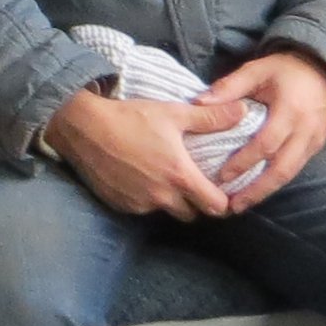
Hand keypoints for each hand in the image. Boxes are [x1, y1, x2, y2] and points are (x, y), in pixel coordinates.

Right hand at [46, 86, 241, 218]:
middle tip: (195, 184)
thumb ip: (210, 118)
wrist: (83, 127)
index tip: (222, 191)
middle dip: (197, 204)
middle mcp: (161, 197)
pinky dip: (147, 199)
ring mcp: (139, 204)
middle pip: (192, 215)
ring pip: (166, 212)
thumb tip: (242, 111)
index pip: (215, 206)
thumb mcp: (173, 113)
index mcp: (179, 175)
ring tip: (166, 179)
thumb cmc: (130, 118)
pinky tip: (141, 178)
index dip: (223, 201)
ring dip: (171, 202)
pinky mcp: (120, 205)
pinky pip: (142, 210)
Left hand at [204, 46, 325, 211]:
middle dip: (256, 190)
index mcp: (289, 111)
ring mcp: (314, 141)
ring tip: (242, 205)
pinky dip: (276, 182)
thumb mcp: (257, 70)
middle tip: (233, 206)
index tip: (221, 176)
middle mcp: (305, 131)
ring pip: (290, 175)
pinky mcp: (317, 146)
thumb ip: (229, 87)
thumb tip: (198, 103)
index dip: (243, 162)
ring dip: (265, 192)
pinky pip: (296, 169)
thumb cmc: (287, 69)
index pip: (265, 144)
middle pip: (281, 170)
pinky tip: (259, 190)